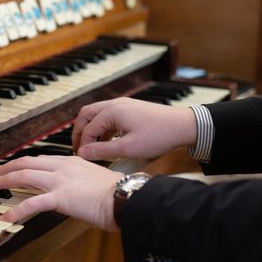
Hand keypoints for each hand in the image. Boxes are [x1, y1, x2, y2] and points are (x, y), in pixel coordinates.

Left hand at [0, 155, 123, 230]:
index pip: (38, 159)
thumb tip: (72, 191)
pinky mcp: (61, 197)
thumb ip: (79, 182)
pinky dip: (15, 210)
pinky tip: (4, 218)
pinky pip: (32, 204)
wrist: (127, 198)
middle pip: (24, 163)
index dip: (18, 164)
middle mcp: (62, 166)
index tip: (8, 169)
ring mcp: (60, 180)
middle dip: (3, 168)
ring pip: (22, 175)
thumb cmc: (117, 194)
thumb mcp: (94, 181)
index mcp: (70, 161)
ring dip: (1, 181)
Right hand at [72, 97, 196, 160]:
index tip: (82, 158)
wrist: (183, 126)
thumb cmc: (158, 136)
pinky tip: (108, 142)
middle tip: (78, 148)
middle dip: (80, 132)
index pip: (88, 128)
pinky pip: (109, 116)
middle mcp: (115, 104)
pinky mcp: (131, 109)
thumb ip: (102, 150)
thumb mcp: (127, 148)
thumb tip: (83, 153)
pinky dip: (103, 128)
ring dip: (92, 129)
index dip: (83, 144)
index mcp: (112, 111)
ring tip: (92, 148)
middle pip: (87, 114)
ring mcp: (124, 104)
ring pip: (97, 114)